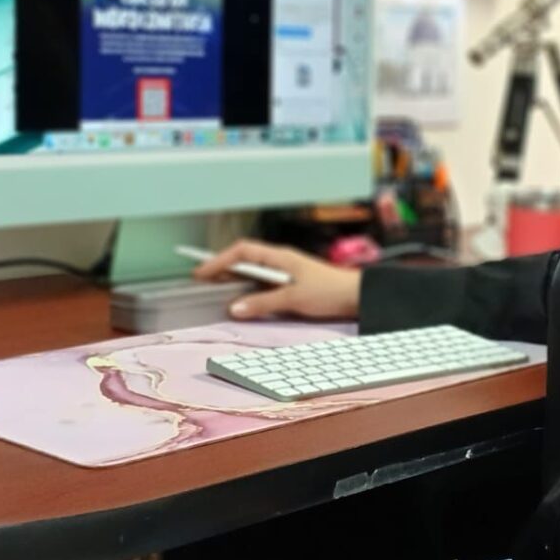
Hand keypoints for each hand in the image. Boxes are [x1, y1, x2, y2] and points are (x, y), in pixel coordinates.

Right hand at [192, 239, 360, 320]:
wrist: (357, 296)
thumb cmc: (329, 291)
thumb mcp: (293, 298)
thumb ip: (263, 303)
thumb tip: (234, 308)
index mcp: (279, 257)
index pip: (241, 251)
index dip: (219, 260)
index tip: (201, 272)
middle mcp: (281, 262)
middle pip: (244, 260)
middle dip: (222, 268)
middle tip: (201, 280)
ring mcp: (286, 273)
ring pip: (253, 273)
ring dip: (235, 279)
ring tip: (216, 289)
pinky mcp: (292, 285)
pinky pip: (264, 284)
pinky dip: (249, 290)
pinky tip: (243, 300)